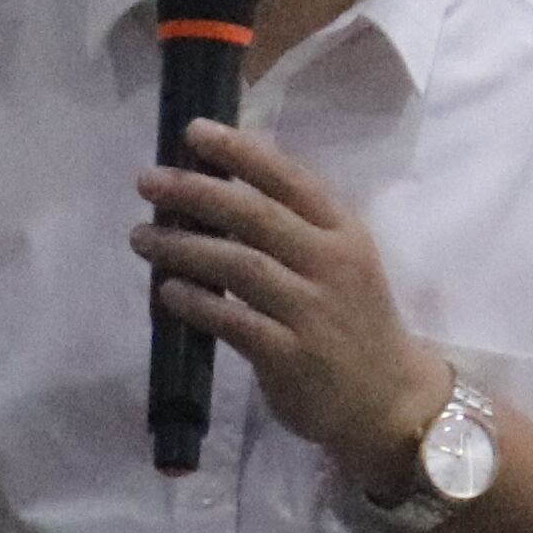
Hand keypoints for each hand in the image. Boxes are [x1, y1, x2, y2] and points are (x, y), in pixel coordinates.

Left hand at [134, 120, 453, 480]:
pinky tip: (167, 291)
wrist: (390, 401)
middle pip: (255, 214)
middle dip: (196, 191)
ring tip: (142, 237)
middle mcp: (331, 263)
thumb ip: (295, 228)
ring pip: (238, 264)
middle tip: (148, 181)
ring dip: (183, 246)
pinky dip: (196, 303)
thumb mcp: (342, 262)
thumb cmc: (354, 323)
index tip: (193, 131)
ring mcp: (313, 310)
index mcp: (344, 231)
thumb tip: (219, 187)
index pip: (289, 178)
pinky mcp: (292, 355)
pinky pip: (233, 321)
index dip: (240, 152)